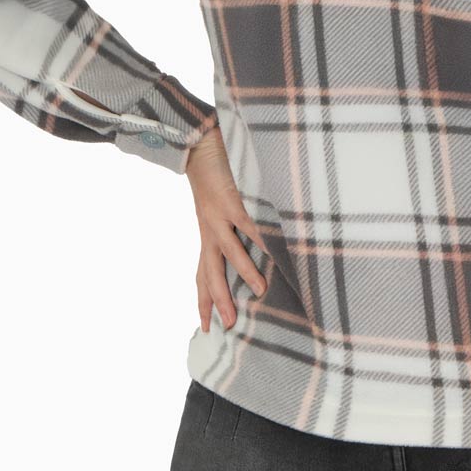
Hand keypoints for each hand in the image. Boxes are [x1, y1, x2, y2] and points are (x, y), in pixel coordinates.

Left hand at [184, 126, 268, 332]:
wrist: (197, 143)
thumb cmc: (214, 173)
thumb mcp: (219, 205)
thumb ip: (234, 225)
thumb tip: (260, 245)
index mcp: (208, 233)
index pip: (202, 274)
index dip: (203, 301)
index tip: (206, 327)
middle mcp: (210, 229)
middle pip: (210, 272)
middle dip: (217, 301)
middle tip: (227, 326)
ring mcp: (219, 215)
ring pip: (229, 251)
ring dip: (243, 272)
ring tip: (260, 290)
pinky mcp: (230, 199)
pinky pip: (247, 223)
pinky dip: (260, 237)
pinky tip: (273, 249)